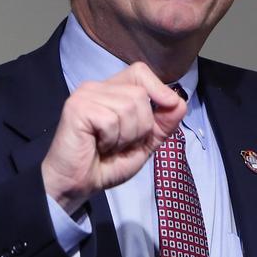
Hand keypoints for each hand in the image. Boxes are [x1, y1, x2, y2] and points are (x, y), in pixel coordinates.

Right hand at [41, 62, 186, 214]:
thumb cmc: (106, 164)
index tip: (166, 110)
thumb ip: (163, 124)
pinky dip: (111, 140)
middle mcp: (97, 87)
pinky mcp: (77, 107)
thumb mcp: (144, 143)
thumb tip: (180, 103)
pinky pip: (112, 120)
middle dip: (141, 127)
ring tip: (108, 146)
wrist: (77, 185)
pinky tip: (97, 146)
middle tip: (120, 143)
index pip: (140, 72)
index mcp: (112, 91)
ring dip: (126, 136)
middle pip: (140, 94)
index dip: (158, 89)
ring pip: (129, 107)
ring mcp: (86, 95)